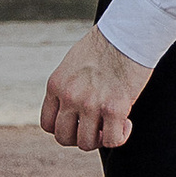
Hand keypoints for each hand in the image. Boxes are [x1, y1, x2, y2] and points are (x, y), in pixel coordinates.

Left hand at [41, 28, 152, 153]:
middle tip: (96, 127)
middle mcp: (69, 96)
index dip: (64, 129)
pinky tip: (127, 123)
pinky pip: (113, 140)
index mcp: (56, 85)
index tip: (78, 123)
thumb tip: (72, 109)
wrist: (128, 33)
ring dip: (101, 138)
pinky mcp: (115, 108)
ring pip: (87, 143)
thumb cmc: (105, 45)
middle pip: (64, 138)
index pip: (47, 125)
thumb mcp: (73, 64)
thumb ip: (68, 87)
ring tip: (112, 124)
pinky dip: (120, 137)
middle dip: (80, 137)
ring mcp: (91, 104)